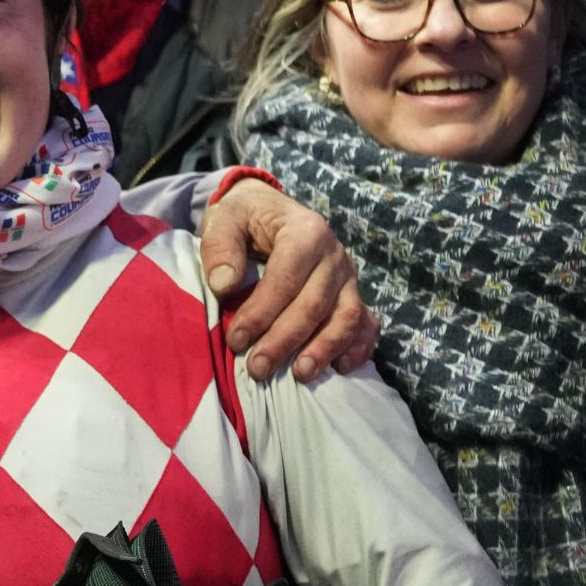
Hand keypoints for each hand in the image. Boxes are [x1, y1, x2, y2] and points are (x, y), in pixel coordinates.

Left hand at [199, 173, 378, 382]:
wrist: (269, 211)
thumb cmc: (245, 218)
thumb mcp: (223, 218)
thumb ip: (220, 247)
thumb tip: (224, 285)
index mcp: (305, 231)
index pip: (285, 279)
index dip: (261, 313)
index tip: (236, 340)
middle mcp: (334, 255)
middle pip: (315, 304)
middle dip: (285, 340)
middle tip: (258, 368)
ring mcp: (349, 277)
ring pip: (346, 318)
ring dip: (323, 349)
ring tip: (299, 374)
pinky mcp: (353, 294)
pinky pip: (366, 324)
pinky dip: (357, 347)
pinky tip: (340, 368)